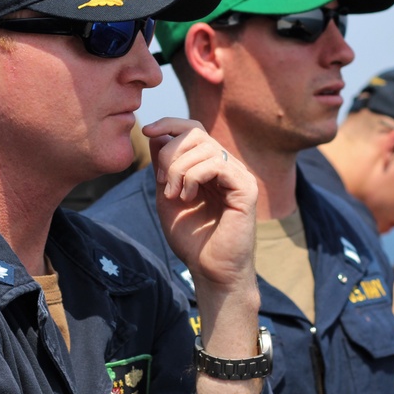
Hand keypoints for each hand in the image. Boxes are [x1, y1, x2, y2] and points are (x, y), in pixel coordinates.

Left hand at [144, 118, 257, 292]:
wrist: (210, 269)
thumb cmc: (191, 238)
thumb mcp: (167, 196)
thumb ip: (163, 166)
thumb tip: (156, 134)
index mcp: (210, 165)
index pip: (193, 129)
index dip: (169, 124)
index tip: (147, 131)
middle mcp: (227, 166)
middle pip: (196, 132)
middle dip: (170, 152)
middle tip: (161, 181)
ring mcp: (239, 175)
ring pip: (204, 147)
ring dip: (179, 169)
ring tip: (174, 195)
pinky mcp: (246, 188)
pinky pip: (217, 164)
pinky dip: (193, 177)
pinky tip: (187, 197)